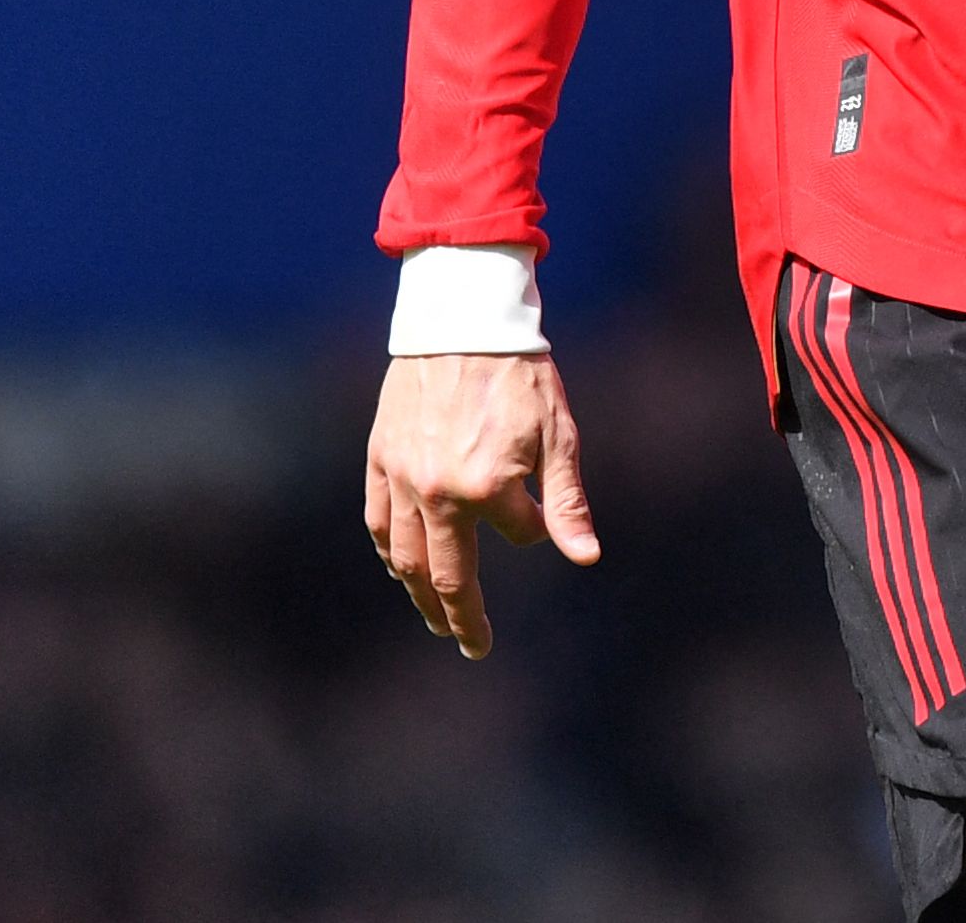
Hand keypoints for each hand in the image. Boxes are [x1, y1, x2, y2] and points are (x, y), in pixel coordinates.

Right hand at [363, 351, 599, 657]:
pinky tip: (402, 567)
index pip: (517, 533)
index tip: (538, 513)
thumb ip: (566, 503)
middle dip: (461, 617)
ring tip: (436, 617)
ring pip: (405, 557)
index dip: (533, 527)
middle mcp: (436, 493)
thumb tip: (586, 558)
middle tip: (473, 645)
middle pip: (445, 576)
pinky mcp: (379, 459)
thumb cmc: (521, 374)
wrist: (462, 320)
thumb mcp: (558, 435)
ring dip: (421, 594)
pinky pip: (380, 523)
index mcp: (485, 487)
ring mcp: (402, 478)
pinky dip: (392, 552)